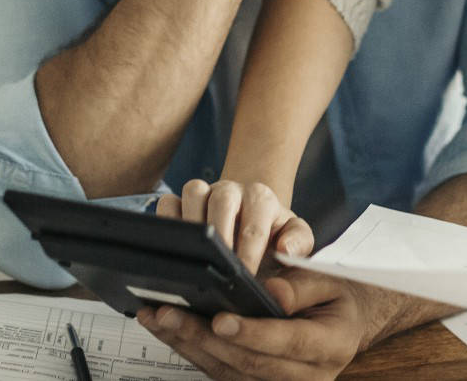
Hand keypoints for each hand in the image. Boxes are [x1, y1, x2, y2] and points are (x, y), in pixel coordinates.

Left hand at [137, 269, 381, 380]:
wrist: (344, 323)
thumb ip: (301, 286)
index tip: (220, 319)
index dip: (252, 332)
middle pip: (249, 362)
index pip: (287, 342)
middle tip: (170, 313)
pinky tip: (171, 332)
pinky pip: (223, 374)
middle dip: (204, 337)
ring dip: (189, 345)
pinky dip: (194, 352)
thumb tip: (271, 292)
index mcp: (330, 346)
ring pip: (229, 373)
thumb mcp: (330, 282)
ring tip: (159, 319)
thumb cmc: (336, 298)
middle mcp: (307, 376)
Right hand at [157, 178, 313, 273]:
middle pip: (222, 201)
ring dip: (192, 224)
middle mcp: (231, 190)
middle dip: (220, 236)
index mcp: (261, 198)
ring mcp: (204, 192)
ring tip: (193, 257)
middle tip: (218, 268)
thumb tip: (286, 250)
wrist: (253, 215)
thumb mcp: (296, 238)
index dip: (249, 253)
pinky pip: (168, 202)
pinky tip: (171, 248)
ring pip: (193, 192)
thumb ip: (299, 243)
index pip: (255, 225)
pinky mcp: (181, 200)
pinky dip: (166, 221)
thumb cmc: (273, 234)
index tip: (245, 277)